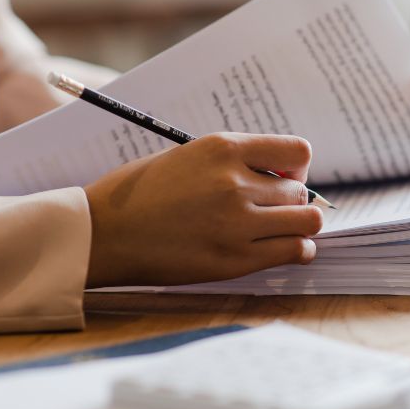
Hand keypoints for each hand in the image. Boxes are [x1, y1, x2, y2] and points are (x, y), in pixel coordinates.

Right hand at [83, 133, 322, 286]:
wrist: (103, 234)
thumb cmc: (139, 194)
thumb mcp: (187, 156)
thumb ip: (232, 162)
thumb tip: (276, 176)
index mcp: (222, 149)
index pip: (297, 152)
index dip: (296, 168)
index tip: (283, 178)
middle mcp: (235, 182)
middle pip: (300, 191)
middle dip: (291, 200)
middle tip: (271, 210)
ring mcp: (237, 223)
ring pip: (306, 221)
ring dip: (299, 225)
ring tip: (283, 230)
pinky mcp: (235, 259)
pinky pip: (294, 251)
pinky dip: (297, 250)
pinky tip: (283, 249)